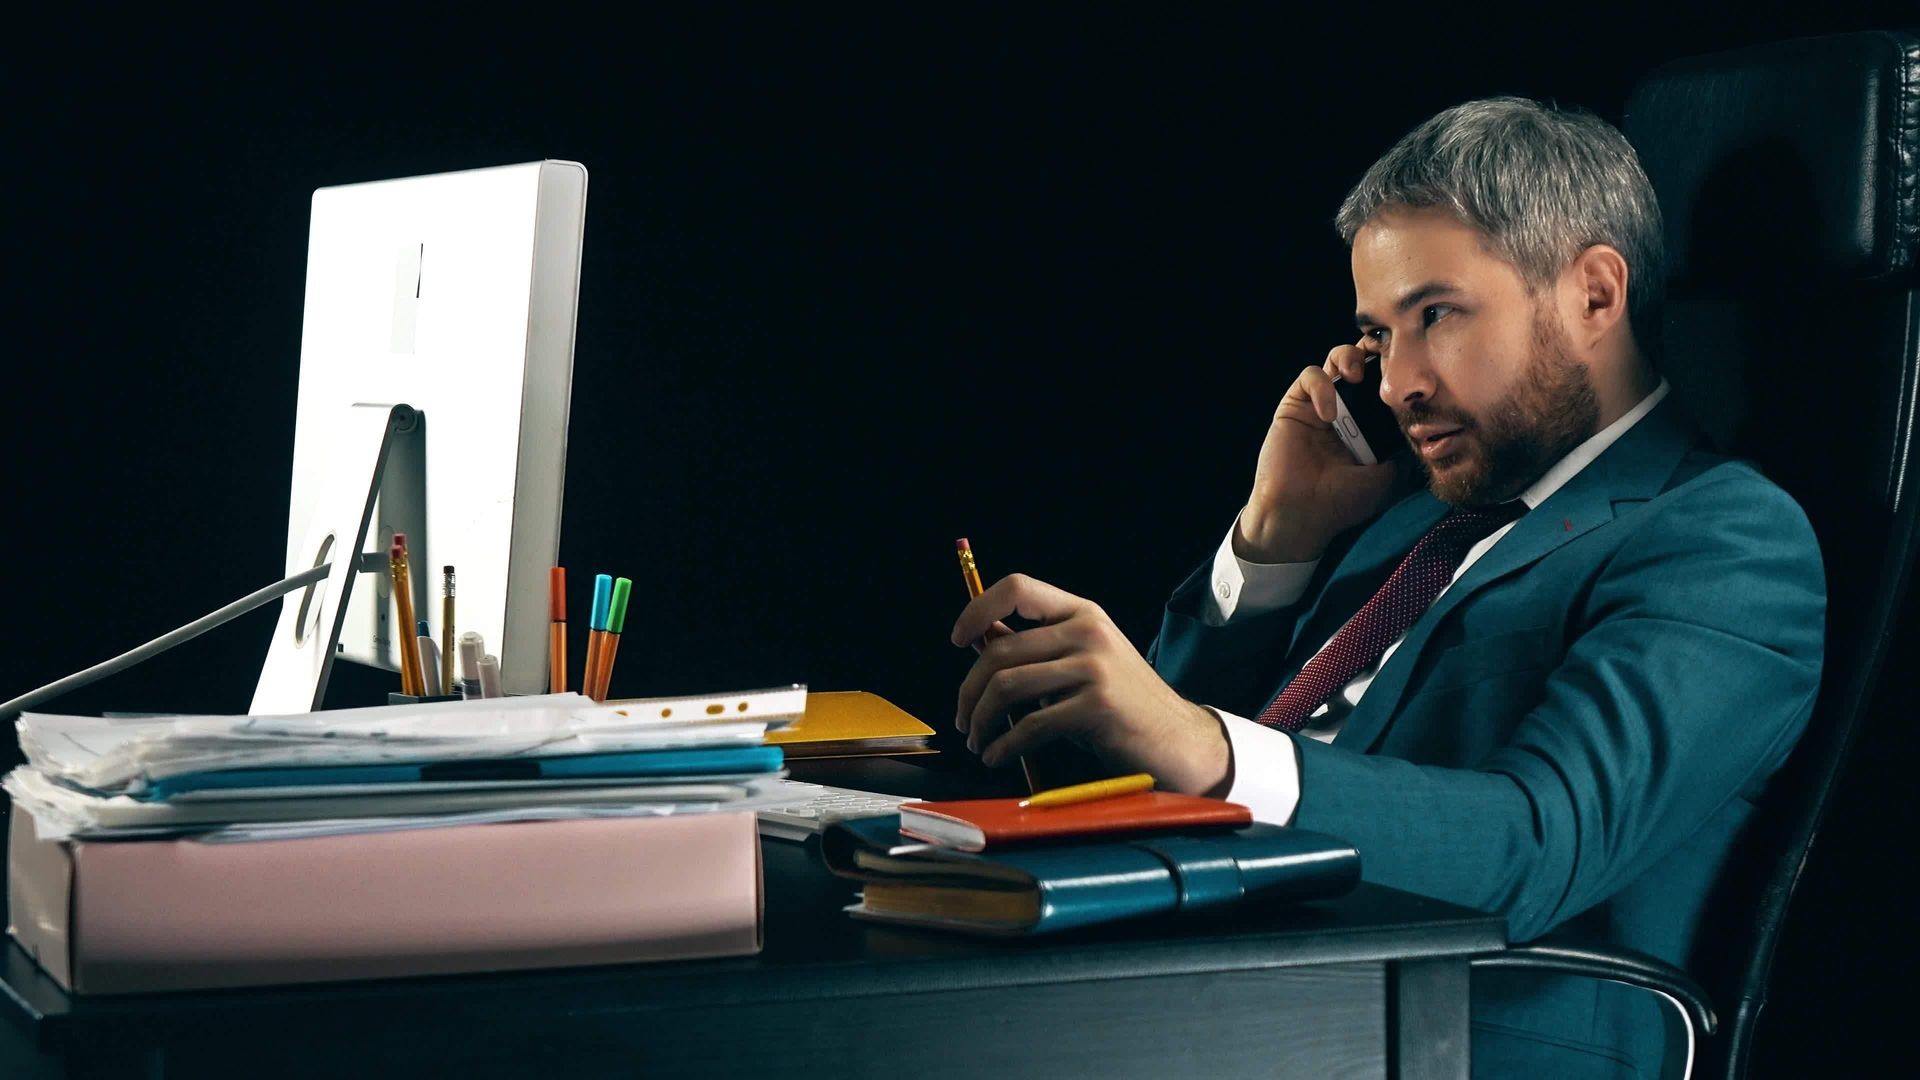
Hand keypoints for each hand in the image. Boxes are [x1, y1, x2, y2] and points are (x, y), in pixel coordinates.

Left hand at [951, 573, 1231, 795]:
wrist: (1177, 739)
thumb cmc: (1122, 705)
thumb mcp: (1082, 662)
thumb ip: (1036, 649)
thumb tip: (980, 639)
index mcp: (1082, 613)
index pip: (1018, 588)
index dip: (978, 609)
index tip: (959, 640)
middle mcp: (1088, 632)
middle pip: (1000, 650)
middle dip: (969, 691)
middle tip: (964, 720)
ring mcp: (1093, 668)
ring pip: (1007, 686)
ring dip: (981, 720)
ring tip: (978, 742)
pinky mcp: (1096, 707)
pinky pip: (1030, 725)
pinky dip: (1004, 745)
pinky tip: (997, 756)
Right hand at [1237, 342, 1399, 561]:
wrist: (1302, 514)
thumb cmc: (1343, 502)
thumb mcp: (1390, 479)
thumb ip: (1409, 454)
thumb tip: (1436, 433)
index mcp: (1370, 424)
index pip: (1386, 385)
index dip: (1398, 370)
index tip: (1412, 365)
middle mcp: (1347, 410)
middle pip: (1363, 362)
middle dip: (1375, 352)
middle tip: (1386, 355)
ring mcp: (1320, 405)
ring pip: (1336, 359)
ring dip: (1348, 357)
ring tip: (1355, 376)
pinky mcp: (1295, 405)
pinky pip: (1309, 377)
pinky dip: (1321, 387)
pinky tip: (1329, 413)